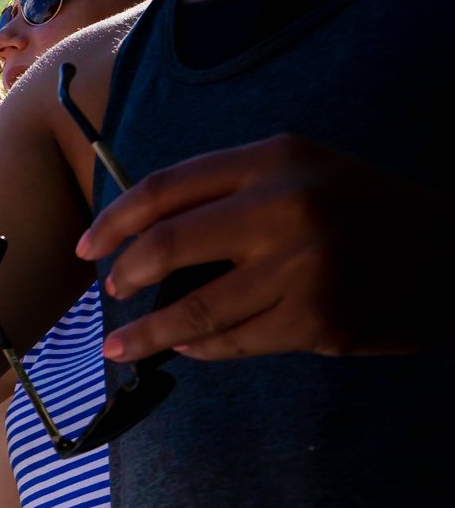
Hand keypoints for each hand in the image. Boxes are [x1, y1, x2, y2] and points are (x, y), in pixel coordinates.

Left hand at [81, 135, 447, 362]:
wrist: (453, 254)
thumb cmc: (363, 213)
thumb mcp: (305, 173)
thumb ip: (232, 192)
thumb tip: (142, 234)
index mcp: (277, 159)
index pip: (166, 188)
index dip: (114, 220)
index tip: (89, 246)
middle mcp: (287, 207)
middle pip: (166, 246)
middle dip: (124, 275)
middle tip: (112, 291)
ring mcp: (303, 267)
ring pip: (193, 308)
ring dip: (146, 333)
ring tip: (120, 345)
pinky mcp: (316, 320)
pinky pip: (233, 342)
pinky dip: (199, 348)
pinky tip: (187, 346)